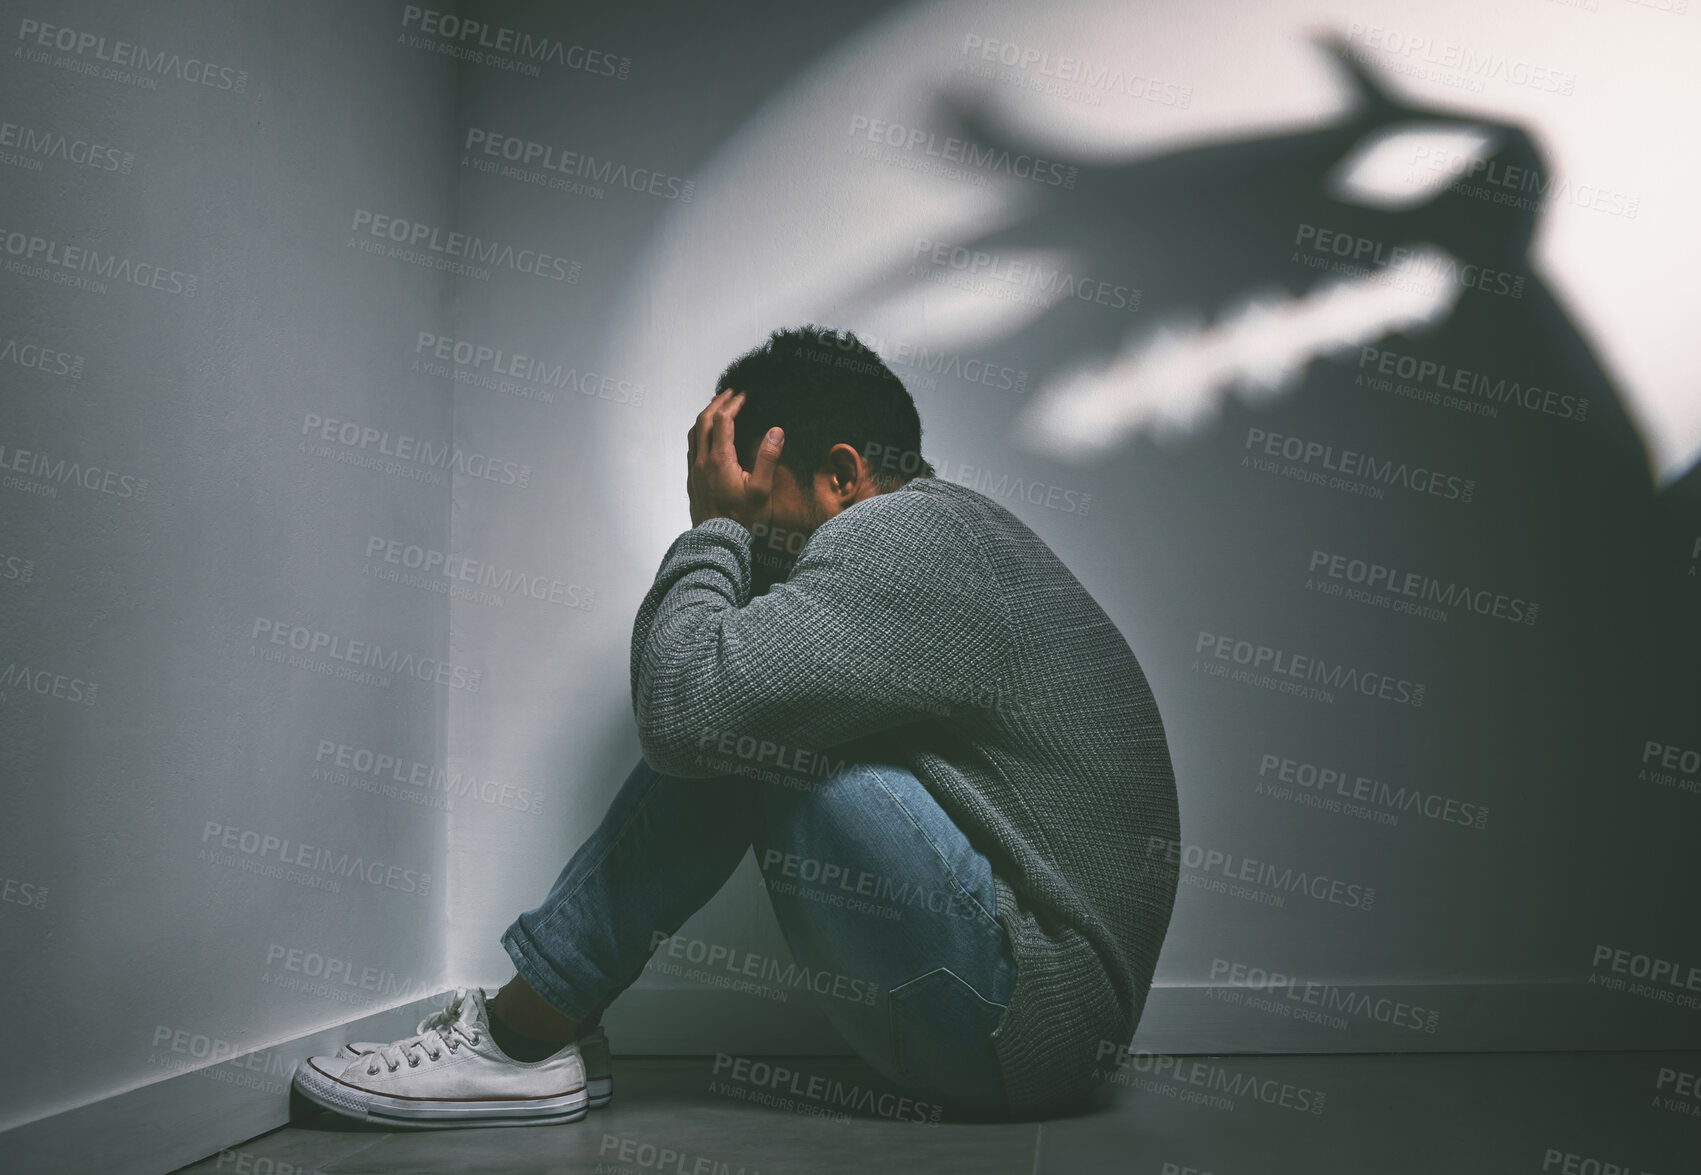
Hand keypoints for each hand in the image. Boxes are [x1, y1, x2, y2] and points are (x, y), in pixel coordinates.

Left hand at [687, 388, 784, 529]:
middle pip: (703, 421)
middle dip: (716, 403)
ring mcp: (695, 471)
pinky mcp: (692, 480)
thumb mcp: (762, 491)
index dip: (733, 404)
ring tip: (717, 408)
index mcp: (720, 460)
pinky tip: (707, 436)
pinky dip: (699, 433)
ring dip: (705, 416)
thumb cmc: (742, 521)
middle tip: (729, 393)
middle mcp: (703, 462)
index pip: (723, 420)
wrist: (717, 543)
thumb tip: (776, 432)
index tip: (744, 395)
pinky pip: (691, 447)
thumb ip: (768, 459)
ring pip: (694, 433)